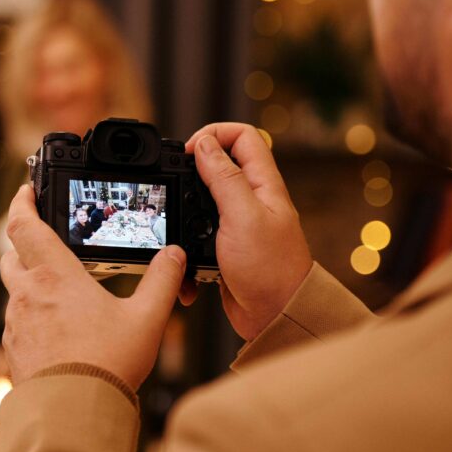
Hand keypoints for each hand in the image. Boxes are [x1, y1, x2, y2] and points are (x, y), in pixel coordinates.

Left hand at [0, 185, 186, 390]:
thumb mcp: (147, 318)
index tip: (27, 192)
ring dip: (31, 283)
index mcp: (54, 275)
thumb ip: (162, 281)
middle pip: (12, 254)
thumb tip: (174, 255)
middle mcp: (27, 293)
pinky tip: (57, 330)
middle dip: (24, 243)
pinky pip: (18, 321)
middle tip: (44, 240)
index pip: (24, 224)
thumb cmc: (107, 365)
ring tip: (61, 293)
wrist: (74, 414)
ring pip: (15, 290)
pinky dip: (33, 316)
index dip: (23, 203)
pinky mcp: (13, 349)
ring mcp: (15, 322)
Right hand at [183, 123, 312, 340]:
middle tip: (174, 188)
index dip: (213, 134)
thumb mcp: (243, 216)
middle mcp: (252, 199)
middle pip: (218, 164)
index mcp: (263, 184)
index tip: (189, 153)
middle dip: (190, 173)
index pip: (242, 136)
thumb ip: (224, 178)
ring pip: (201, 202)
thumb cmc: (271, 269)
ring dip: (184, 215)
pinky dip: (186, 248)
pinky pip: (197, 237)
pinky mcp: (224, 247)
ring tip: (178, 226)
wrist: (276, 317)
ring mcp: (238, 223)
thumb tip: (204, 144)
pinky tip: (187, 261)